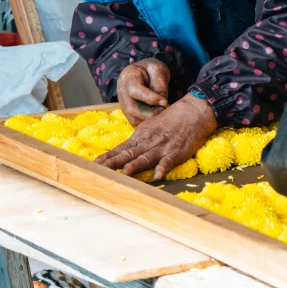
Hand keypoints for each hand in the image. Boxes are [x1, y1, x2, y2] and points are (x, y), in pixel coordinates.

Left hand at [97, 94, 217, 181]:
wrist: (193, 111)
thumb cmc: (172, 119)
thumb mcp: (151, 127)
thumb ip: (139, 140)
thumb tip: (124, 151)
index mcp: (140, 136)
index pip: (121, 148)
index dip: (107, 157)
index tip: (93, 164)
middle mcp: (148, 142)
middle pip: (128, 154)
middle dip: (113, 164)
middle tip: (99, 171)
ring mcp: (162, 147)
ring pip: (145, 158)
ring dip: (134, 167)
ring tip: (124, 175)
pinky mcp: (176, 152)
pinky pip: (169, 161)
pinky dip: (163, 168)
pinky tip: (158, 176)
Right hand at [116, 59, 171, 123]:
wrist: (144, 71)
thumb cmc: (151, 69)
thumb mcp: (158, 69)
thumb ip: (160, 84)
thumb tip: (162, 102)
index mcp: (128, 76)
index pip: (135, 90)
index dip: (150, 98)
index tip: (165, 101)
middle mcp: (122, 91)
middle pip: (131, 108)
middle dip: (150, 113)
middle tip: (164, 110)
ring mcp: (123, 103)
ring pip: (132, 118)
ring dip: (149, 119)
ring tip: (161, 112)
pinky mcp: (127, 111)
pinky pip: (135, 122)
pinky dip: (147, 122)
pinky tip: (157, 116)